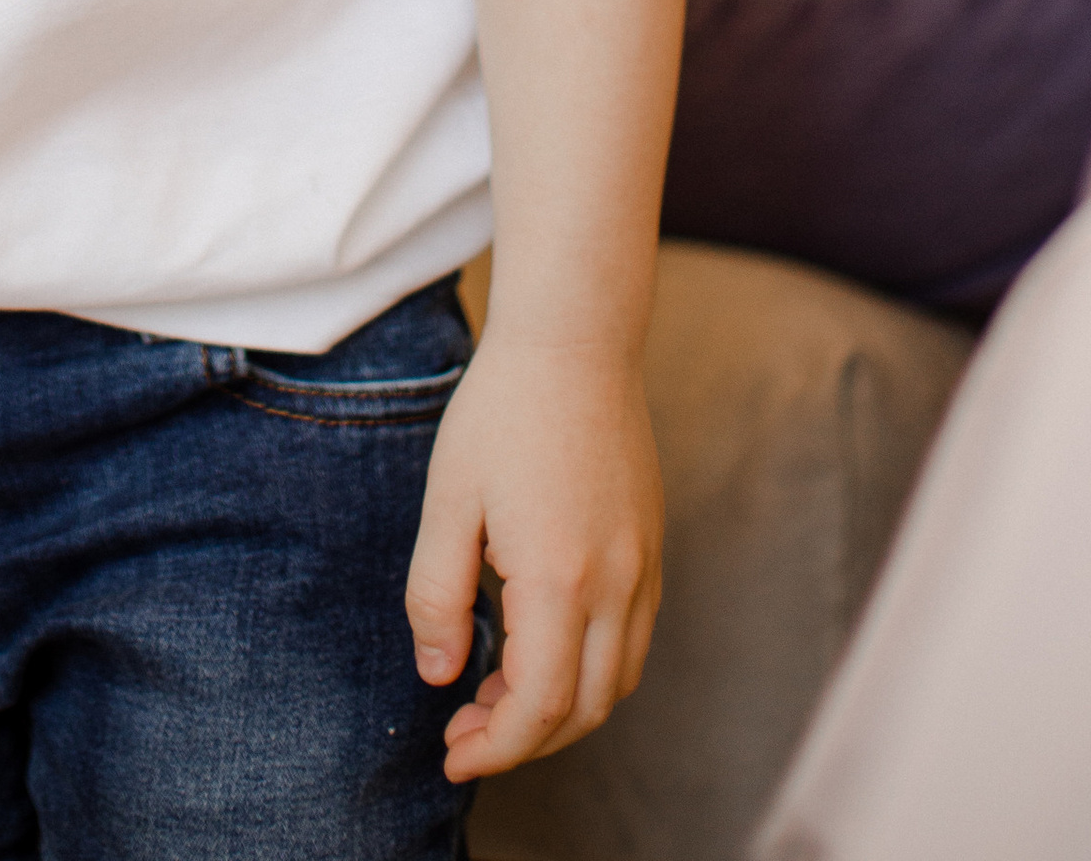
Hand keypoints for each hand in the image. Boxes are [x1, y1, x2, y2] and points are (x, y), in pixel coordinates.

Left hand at [405, 324, 662, 779]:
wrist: (575, 339)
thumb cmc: (502, 411)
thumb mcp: (447, 500)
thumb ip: (437, 596)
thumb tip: (439, 674)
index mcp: (559, 576)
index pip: (540, 706)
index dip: (495, 748)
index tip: (452, 752)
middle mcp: (617, 583)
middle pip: (586, 710)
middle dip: (525, 739)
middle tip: (465, 729)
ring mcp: (645, 566)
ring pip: (618, 681)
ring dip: (563, 711)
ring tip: (497, 693)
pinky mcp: (653, 547)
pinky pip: (634, 639)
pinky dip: (592, 669)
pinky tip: (541, 647)